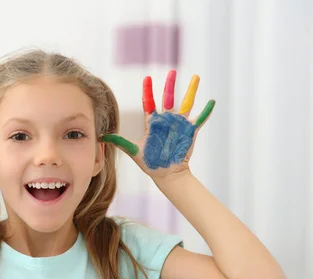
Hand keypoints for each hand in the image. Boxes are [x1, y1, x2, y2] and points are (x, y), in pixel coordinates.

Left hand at [100, 70, 214, 179]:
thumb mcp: (133, 150)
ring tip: (195, 77)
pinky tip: (211, 101)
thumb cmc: (149, 163)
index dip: (148, 91)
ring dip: (191, 91)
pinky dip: (206, 111)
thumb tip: (101, 136)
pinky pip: (200, 118)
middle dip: (169, 84)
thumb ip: (119, 141)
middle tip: (171, 71)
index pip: (149, 103)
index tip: (146, 78)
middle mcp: (166, 120)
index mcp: (153, 122)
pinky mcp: (190, 131)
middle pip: (168, 97)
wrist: (166, 173)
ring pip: (186, 103)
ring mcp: (179, 124)